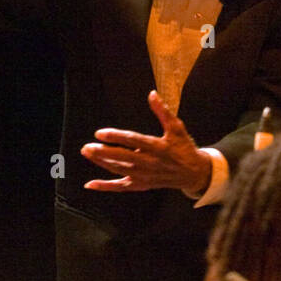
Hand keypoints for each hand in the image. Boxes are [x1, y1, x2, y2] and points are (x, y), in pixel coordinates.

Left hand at [81, 90, 212, 194]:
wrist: (193, 173)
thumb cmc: (183, 148)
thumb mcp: (176, 127)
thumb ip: (163, 111)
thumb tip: (152, 94)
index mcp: (158, 147)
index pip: (134, 141)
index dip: (116, 137)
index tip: (100, 133)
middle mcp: (150, 163)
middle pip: (123, 158)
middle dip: (104, 152)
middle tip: (88, 147)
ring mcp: (144, 176)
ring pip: (119, 170)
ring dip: (102, 163)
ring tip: (88, 153)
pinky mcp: (141, 185)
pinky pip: (121, 187)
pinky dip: (105, 186)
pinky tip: (91, 184)